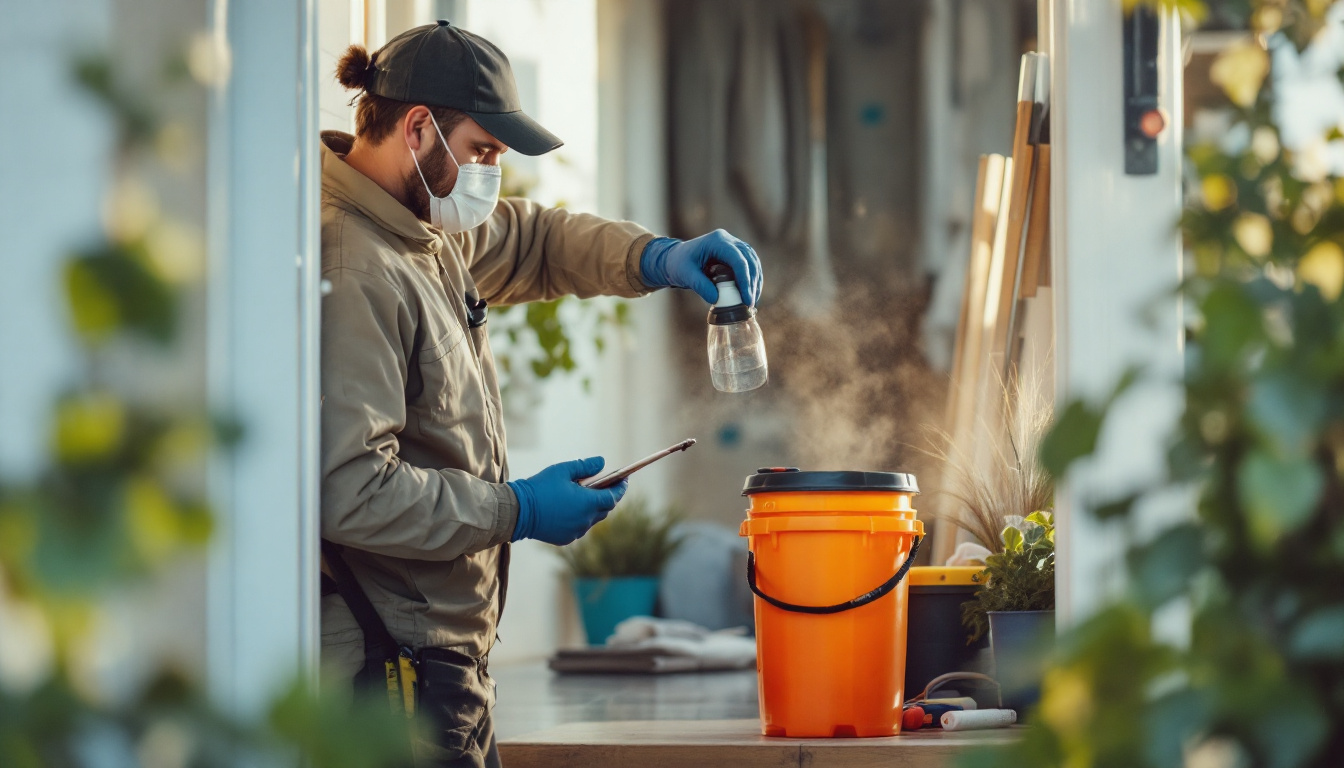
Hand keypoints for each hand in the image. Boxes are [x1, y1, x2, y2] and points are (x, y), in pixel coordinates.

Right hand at [507, 457, 628, 544]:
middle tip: (609, 485)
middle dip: (608, 497)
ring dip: (594, 508)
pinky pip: (579, 527)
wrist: (517, 512)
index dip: (621, 488)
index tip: (625, 480)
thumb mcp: (563, 471)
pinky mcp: (565, 539)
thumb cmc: (540, 488)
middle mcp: (585, 520)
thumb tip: (602, 462)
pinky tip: (574, 508)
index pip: (613, 497)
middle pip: (605, 509)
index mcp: (588, 503)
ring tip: (591, 496)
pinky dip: (581, 518)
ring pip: (592, 520)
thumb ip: (585, 466)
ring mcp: (575, 532)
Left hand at [640, 230, 762, 306]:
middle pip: (749, 260)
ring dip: (755, 281)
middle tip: (750, 303)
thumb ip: (700, 286)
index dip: (745, 280)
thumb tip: (716, 299)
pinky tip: (750, 293)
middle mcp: (728, 240)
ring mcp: (733, 245)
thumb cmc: (678, 264)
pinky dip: (751, 279)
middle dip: (753, 283)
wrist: (675, 258)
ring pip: (752, 262)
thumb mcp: (685, 275)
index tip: (747, 300)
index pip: (738, 260)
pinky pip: (749, 265)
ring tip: (752, 301)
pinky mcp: (734, 253)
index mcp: (717, 241)